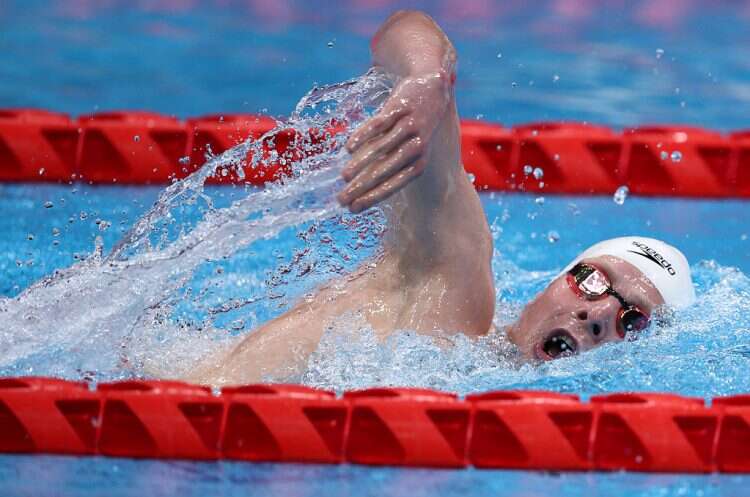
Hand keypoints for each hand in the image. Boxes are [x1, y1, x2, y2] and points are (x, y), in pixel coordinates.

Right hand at [337, 71, 450, 212]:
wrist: (432, 87)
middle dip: (363, 187)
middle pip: (385, 170)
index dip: (373, 197)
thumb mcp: (411, 147)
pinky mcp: (400, 107)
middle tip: (342, 199)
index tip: (354, 209)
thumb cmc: (416, 125)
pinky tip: (348, 148)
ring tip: (344, 177)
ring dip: (361, 164)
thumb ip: (389, 163)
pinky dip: (363, 136)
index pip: (395, 184)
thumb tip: (361, 186)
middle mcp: (416, 145)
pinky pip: (379, 124)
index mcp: (420, 161)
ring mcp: (409, 125)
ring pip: (381, 148)